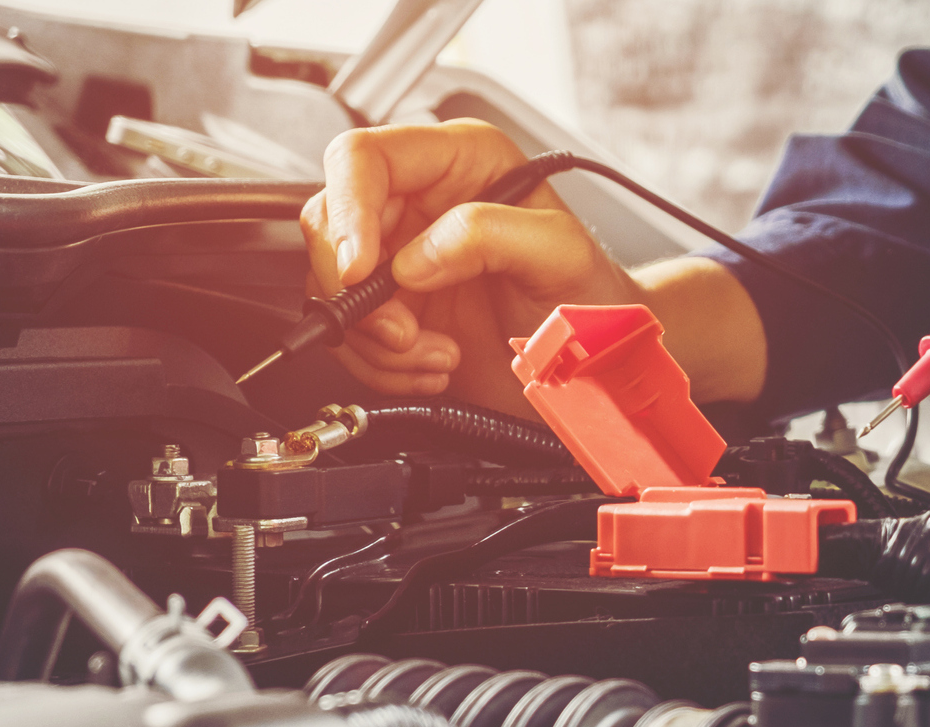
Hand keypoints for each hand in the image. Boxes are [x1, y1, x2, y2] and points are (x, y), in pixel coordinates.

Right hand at [301, 119, 644, 410]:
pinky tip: (436, 365)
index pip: (362, 158)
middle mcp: (420, 202)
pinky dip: (383, 365)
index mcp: (459, 161)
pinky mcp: (395, 310)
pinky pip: (350, 335)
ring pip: (332, 287)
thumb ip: (492, 235)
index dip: (348, 210)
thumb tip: (416, 257)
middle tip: (406, 331)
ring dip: (378, 339)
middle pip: (330, 224)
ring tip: (439, 354)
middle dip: (359, 292)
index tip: (360, 269)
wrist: (599, 362)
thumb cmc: (592, 296)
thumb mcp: (560, 254)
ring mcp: (401, 258)